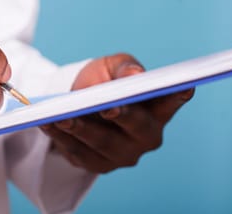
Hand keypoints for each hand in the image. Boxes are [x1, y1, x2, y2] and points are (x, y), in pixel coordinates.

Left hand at [41, 53, 193, 173]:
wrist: (78, 101)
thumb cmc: (104, 81)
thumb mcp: (112, 67)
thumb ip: (125, 67)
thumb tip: (135, 75)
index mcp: (157, 111)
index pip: (170, 102)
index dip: (177, 96)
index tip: (183, 87)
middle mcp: (145, 137)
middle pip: (136, 129)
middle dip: (123, 117)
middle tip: (109, 107)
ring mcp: (122, 155)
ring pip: (103, 143)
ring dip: (83, 129)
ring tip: (64, 116)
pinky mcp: (97, 165)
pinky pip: (78, 153)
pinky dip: (62, 138)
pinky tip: (48, 124)